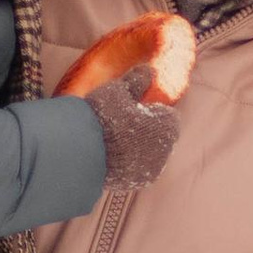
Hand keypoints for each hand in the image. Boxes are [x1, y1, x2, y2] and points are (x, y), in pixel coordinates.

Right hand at [82, 64, 180, 191]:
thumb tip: (152, 70)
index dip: (147, 110)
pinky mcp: (136, 182)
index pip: (164, 114)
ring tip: (111, 141)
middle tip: (119, 124)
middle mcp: (166, 149)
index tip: (130, 109)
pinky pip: (135, 168)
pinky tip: (109, 156)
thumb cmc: (104, 115)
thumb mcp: (120, 90)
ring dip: (136, 148)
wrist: (85, 152)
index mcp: (168, 125)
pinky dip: (127, 163)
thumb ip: (138, 80)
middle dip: (144, 130)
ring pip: (147, 153)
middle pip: (158, 136)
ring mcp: (152, 168)